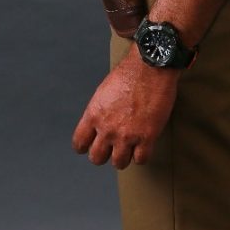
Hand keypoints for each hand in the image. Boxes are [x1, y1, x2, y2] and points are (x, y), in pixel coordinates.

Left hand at [72, 49, 178, 168]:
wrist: (150, 66)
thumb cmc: (129, 73)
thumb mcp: (104, 91)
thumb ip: (99, 112)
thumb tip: (99, 124)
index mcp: (94, 114)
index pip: (79, 143)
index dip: (85, 146)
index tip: (91, 144)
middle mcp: (107, 128)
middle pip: (97, 158)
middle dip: (104, 154)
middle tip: (112, 147)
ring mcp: (127, 135)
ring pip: (119, 163)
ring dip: (124, 156)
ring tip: (130, 146)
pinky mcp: (146, 137)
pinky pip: (141, 159)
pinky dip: (142, 154)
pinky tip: (144, 144)